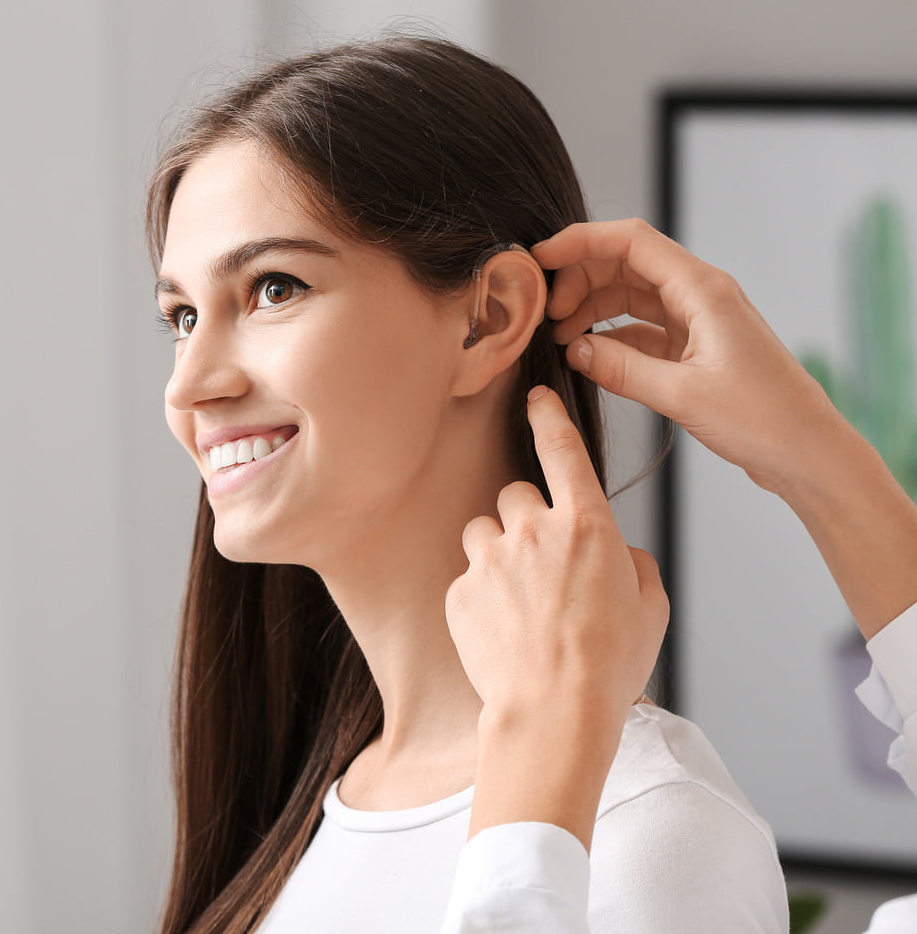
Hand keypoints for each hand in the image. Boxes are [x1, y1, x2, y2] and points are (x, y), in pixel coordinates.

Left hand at [445, 385, 667, 724]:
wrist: (554, 713)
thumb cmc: (610, 664)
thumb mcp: (650, 609)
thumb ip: (636, 565)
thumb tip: (620, 554)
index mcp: (586, 525)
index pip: (562, 451)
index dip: (548, 417)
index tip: (536, 397)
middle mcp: (534, 530)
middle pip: (515, 494)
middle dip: (525, 519)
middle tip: (539, 563)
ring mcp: (491, 559)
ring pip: (482, 530)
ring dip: (497, 551)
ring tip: (516, 598)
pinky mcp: (460, 592)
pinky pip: (466, 577)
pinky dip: (480, 595)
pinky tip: (501, 630)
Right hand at [534, 218, 844, 494]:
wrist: (808, 453)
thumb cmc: (764, 420)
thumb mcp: (683, 396)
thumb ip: (622, 369)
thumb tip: (574, 350)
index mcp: (703, 290)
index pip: (631, 241)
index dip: (580, 242)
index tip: (540, 259)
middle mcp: (700, 295)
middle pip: (625, 264)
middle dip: (581, 281)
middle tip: (547, 315)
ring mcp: (697, 321)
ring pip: (631, 296)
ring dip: (593, 309)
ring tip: (561, 338)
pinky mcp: (695, 348)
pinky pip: (642, 329)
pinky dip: (612, 338)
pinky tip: (589, 356)